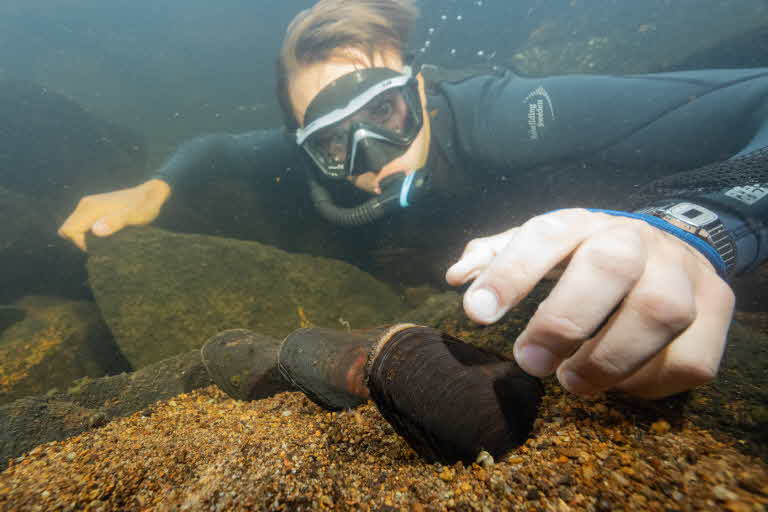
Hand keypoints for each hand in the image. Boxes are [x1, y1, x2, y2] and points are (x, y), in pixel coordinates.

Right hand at [57, 179, 170, 250]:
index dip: (81, 242)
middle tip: (105, 243)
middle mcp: (85, 205)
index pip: (68, 231)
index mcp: (90, 207)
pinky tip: (109, 233)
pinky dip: (92, 232)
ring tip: (109, 238)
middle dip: (82, 241)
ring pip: (76, 228)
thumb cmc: (144, 207)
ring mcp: (89, 205)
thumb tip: (96, 231)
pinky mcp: (95, 208)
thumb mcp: (133, 217)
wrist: (151, 194)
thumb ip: (115, 222)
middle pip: (68, 230)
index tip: (101, 244)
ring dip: (88, 237)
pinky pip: (84, 224)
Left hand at [446, 208, 734, 398]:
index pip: (544, 236)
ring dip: (609, 361)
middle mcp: (636, 239)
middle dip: (564, 321)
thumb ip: (495, 258)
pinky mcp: (719, 309)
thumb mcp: (538, 249)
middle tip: (530, 363)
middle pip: (608, 267)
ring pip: (660, 314)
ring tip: (573, 381)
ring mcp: (684, 272)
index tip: (476, 314)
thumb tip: (457, 277)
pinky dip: (649, 382)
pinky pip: (690, 359)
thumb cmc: (584, 255)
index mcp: (581, 223)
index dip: (510, 273)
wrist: (667, 245)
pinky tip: (620, 382)